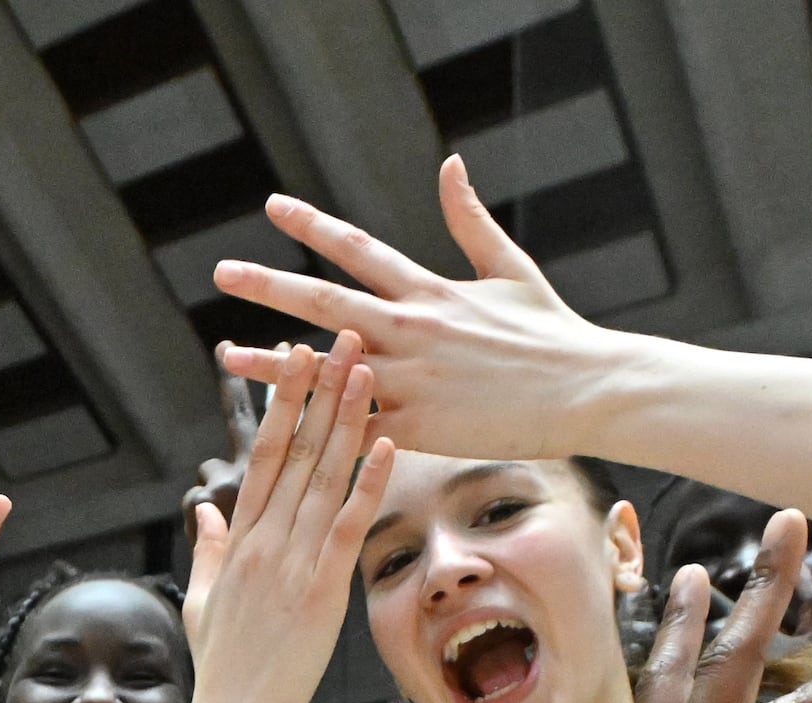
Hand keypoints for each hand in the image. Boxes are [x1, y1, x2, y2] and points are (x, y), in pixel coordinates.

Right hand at [179, 338, 392, 702]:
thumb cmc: (223, 667)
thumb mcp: (203, 601)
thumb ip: (207, 549)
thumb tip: (204, 510)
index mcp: (239, 540)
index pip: (264, 455)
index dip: (283, 402)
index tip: (296, 358)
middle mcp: (264, 541)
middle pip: (297, 450)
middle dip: (320, 389)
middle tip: (340, 338)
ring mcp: (291, 562)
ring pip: (324, 476)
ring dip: (348, 418)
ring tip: (367, 369)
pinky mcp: (321, 590)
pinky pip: (348, 524)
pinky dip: (368, 481)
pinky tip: (386, 442)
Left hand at [215, 158, 616, 457]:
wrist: (588, 389)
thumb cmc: (552, 333)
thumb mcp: (510, 265)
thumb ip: (470, 219)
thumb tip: (449, 164)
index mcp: (430, 291)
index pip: (359, 249)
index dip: (313, 225)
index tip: (273, 207)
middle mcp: (414, 329)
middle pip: (326, 301)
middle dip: (270, 284)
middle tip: (223, 272)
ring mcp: (413, 380)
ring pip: (329, 370)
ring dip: (273, 364)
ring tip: (227, 355)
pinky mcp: (420, 429)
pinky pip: (357, 429)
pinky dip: (320, 428)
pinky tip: (280, 429)